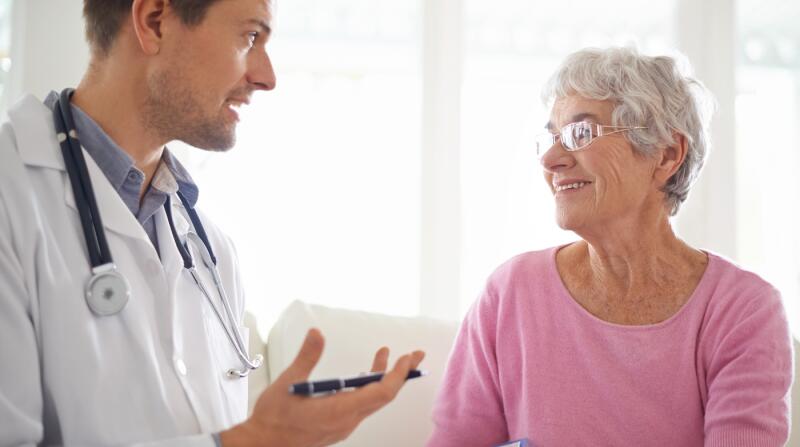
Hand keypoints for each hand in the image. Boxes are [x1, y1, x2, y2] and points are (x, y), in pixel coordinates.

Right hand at [220, 328, 424, 446]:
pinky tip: (365, 376)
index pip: (381, 393)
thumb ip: (307, 357)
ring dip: (384, 379)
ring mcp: (343, 425)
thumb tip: (317, 333)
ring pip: (373, 401)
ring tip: (389, 357)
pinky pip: (362, 406)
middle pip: (384, 396)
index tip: (407, 358)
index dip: (397, 375)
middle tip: (414, 355)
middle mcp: (347, 420)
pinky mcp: (337, 426)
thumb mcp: (289, 381)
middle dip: (400, 373)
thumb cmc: (273, 419)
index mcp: (340, 410)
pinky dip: (369, 388)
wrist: (262, 445)